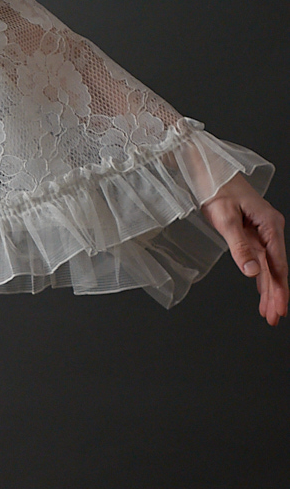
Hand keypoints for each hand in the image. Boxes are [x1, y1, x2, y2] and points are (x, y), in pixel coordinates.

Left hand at [200, 173, 286, 325]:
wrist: (209, 170)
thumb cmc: (217, 189)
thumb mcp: (225, 219)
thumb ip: (239, 247)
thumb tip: (252, 271)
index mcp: (269, 225)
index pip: (277, 265)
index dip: (279, 289)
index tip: (279, 308)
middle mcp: (270, 229)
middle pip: (276, 269)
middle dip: (276, 295)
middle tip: (274, 318)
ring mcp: (262, 232)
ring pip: (269, 266)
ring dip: (269, 290)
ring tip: (269, 312)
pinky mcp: (252, 233)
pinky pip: (261, 259)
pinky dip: (261, 277)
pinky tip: (262, 292)